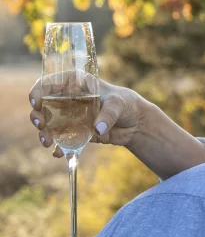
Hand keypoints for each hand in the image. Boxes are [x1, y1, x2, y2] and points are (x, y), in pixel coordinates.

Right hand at [29, 78, 146, 158]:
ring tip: (47, 142)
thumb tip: (98, 130)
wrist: (136, 123)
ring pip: (49, 124)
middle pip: (43, 105)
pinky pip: (62, 140)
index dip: (38, 91)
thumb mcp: (118, 104)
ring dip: (44, 133)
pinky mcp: (76, 132)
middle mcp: (68, 99)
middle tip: (40, 125)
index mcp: (75, 83)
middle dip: (37, 115)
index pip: (49, 83)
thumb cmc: (126, 104)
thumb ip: (108, 115)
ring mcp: (70, 117)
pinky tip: (58, 153)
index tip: (37, 103)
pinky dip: (58, 147)